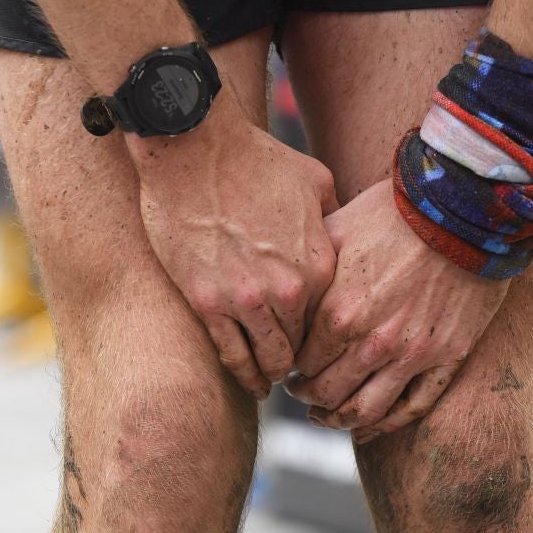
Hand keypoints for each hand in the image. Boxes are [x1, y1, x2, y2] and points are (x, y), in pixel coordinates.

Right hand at [128, 101, 337, 398]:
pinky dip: (242, 374)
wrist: (195, 147)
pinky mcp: (207, 301)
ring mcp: (246, 299)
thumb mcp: (315, 182)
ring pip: (267, 357)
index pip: (329, 321)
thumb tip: (337, 242)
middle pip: (301, 345)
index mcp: (319, 264)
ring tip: (272, 381)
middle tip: (298, 374)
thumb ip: (332, 221)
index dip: (326, 339)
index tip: (321, 347)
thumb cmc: (255, 159)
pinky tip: (250, 384)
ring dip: (271, 374)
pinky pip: (231, 353)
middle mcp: (288, 289)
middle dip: (301, 362)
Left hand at [284, 180, 508, 442]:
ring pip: (365, 411)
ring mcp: (412, 355)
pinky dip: (385, 426)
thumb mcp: (338, 230)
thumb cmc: (396, 212)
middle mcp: (372, 343)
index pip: (299, 361)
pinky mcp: (447, 358)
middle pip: (326, 392)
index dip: (288, 367)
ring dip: (337, 420)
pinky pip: (412, 408)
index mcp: (338, 312)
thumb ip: (310, 269)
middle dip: (306, 396)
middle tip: (300, 392)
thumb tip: (286, 290)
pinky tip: (366, 428)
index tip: (286, 366)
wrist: (464, 207)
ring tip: (325, 416)